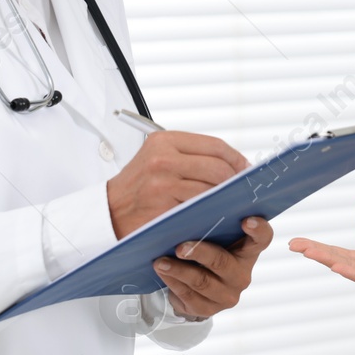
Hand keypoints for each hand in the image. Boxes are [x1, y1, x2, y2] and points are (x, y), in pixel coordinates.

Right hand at [107, 131, 249, 238]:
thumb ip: (191, 157)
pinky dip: (211, 211)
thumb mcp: (158, 159)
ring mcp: (162, 181)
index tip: (246, 171)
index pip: (215, 145)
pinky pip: (199, 207)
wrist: (108, 212)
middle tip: (242, 192)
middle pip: (218, 167)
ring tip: (231, 203)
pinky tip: (216, 214)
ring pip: (211, 188)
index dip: (236, 159)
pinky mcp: (163, 204)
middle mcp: (163, 157)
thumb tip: (234, 164)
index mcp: (165, 140)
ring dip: (225, 199)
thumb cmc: (138, 187)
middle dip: (235, 182)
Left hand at [153, 216, 273, 317]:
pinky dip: (172, 282)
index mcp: (247, 251)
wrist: (195, 288)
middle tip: (180, 247)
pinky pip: (188, 295)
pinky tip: (161, 272)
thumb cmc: (205, 251)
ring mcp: (226, 294)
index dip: (258, 230)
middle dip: (199, 253)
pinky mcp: (208, 309)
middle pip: (222, 262)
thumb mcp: (212, 236)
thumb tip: (194, 200)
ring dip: (178, 270)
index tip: (246, 220)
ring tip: (160, 261)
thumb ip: (211, 222)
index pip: (262, 239)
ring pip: (201, 281)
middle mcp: (241, 274)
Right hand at [287, 207, 354, 320]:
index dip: (316, 246)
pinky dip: (353, 274)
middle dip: (316, 252)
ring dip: (330, 261)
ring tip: (312, 253)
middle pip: (336, 259)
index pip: (335, 251)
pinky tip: (339, 268)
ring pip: (348, 269)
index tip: (295, 242)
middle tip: (295, 245)